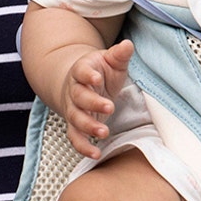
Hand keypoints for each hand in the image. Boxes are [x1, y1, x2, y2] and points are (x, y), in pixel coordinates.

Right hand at [60, 39, 134, 159]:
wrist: (79, 84)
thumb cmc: (100, 71)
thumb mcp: (110, 61)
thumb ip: (119, 54)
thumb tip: (128, 45)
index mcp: (81, 71)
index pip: (81, 71)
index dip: (87, 75)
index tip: (97, 78)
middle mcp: (74, 91)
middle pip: (78, 97)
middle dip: (92, 103)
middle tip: (109, 107)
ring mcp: (73, 109)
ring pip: (75, 118)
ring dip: (88, 126)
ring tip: (103, 132)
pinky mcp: (75, 125)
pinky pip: (75, 137)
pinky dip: (83, 147)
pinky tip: (96, 154)